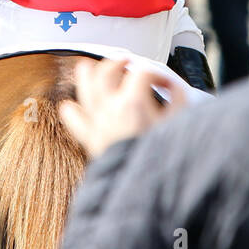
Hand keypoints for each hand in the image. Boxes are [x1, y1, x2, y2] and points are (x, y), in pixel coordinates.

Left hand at [58, 58, 187, 158]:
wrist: (146, 186)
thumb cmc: (163, 157)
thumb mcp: (179, 123)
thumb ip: (178, 99)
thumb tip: (173, 88)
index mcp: (133, 103)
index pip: (142, 73)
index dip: (156, 74)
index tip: (166, 85)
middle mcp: (110, 108)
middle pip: (107, 72)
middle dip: (118, 62)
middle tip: (128, 63)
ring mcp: (97, 122)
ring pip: (84, 87)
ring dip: (87, 73)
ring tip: (91, 67)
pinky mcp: (90, 140)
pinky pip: (73, 120)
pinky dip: (70, 110)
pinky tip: (69, 105)